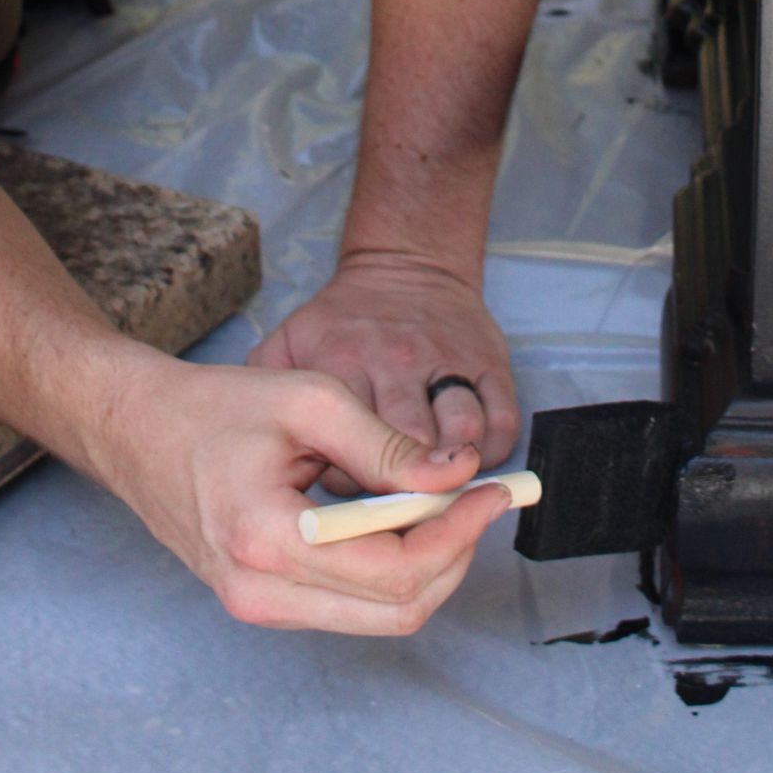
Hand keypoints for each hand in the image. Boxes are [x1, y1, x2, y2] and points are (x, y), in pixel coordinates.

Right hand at [97, 352, 510, 634]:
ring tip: (437, 502)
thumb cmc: (215, 408)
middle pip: (397, 609)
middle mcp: (262, 595)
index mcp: (269, 541)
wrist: (138, 432)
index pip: (395, 571)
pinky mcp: (262, 604)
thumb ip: (386, 444)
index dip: (457, 534)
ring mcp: (259, 608)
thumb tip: (457, 473)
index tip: (491, 492)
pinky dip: (388, 567)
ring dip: (424, 564)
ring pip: (378, 616)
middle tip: (475, 499)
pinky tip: (392, 516)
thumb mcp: (308, 402)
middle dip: (452, 555)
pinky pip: (349, 605)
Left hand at [248, 250, 520, 477]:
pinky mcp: (490, 359)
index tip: (350, 499)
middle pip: (410, 454)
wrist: (404, 263)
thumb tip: (269, 474)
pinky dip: (490, 454)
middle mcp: (396, 359)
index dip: (351, 493)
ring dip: (452, 476)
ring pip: (463, 440)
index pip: (349, 455)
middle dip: (406, 495)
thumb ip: (271, 404)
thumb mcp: (287, 349)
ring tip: (433, 488)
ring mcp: (448, 359)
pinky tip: (465, 463)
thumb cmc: (340, 322)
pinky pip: (503, 424)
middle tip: (397, 509)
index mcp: (340, 362)